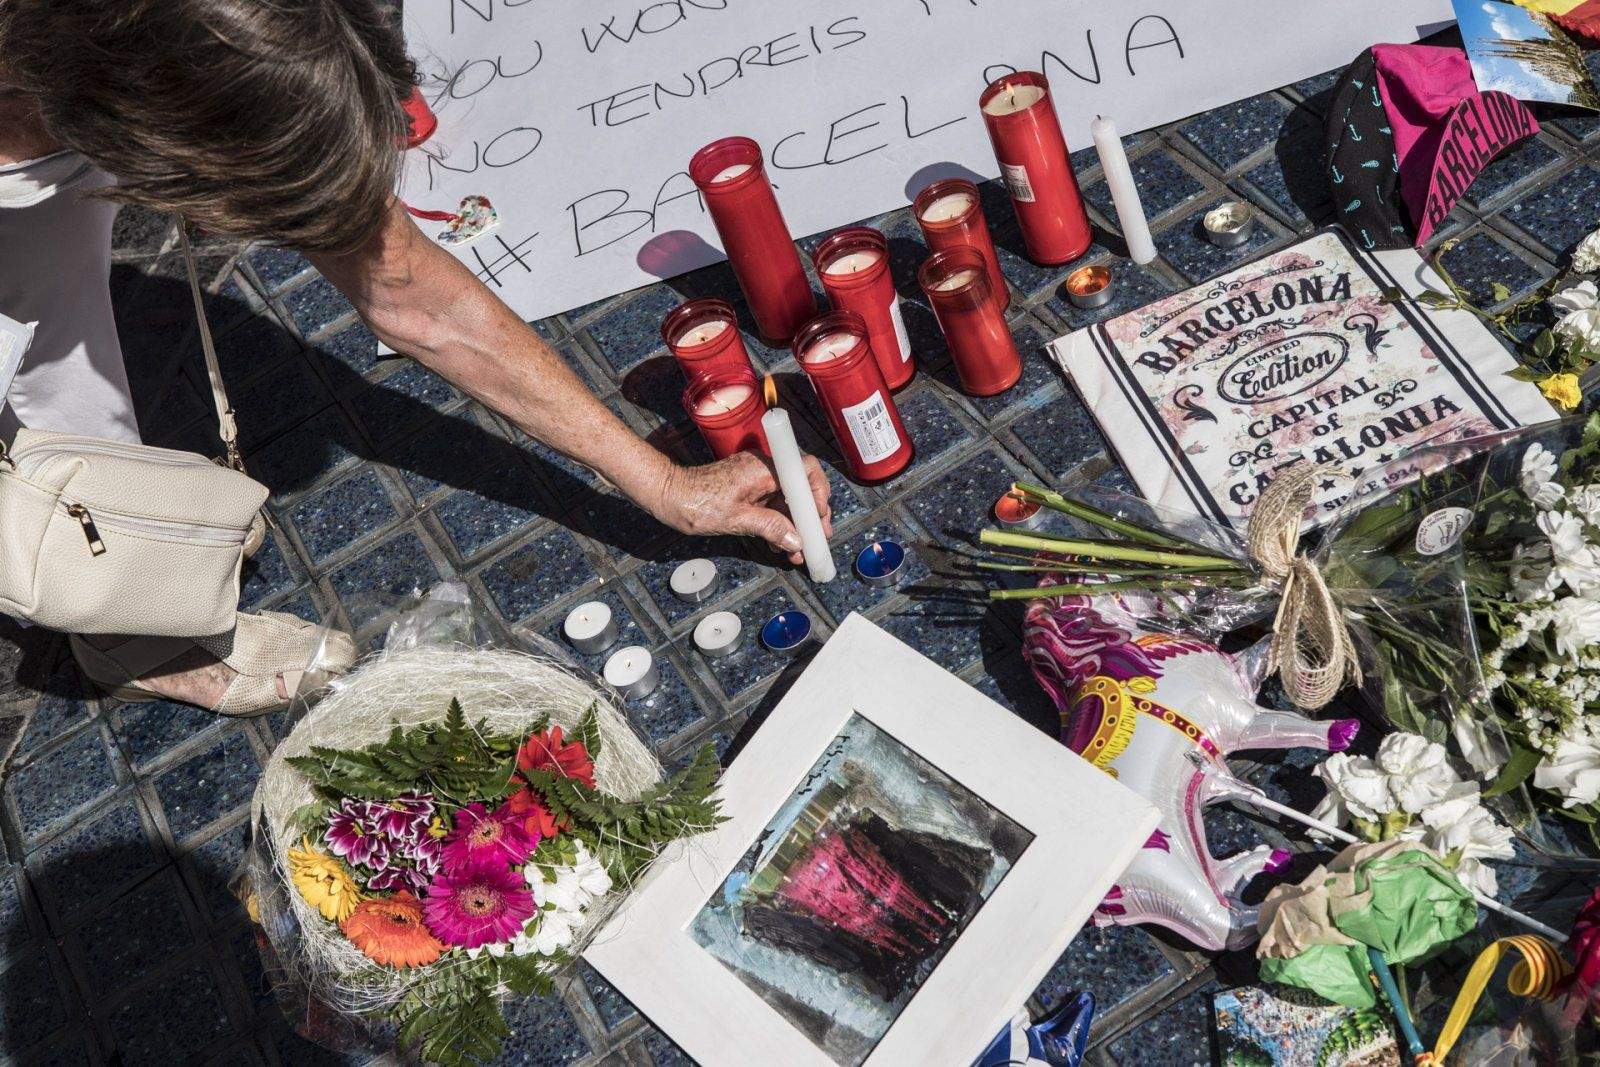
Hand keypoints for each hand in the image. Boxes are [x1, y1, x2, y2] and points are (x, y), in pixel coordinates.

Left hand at [650, 452, 832, 563]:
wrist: (668, 495)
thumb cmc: (695, 503)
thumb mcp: (737, 520)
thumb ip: (771, 528)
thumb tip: (796, 540)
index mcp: (764, 468)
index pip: (805, 470)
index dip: (818, 494)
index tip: (819, 520)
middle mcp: (763, 468)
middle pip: (799, 487)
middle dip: (810, 516)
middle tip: (817, 540)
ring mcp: (755, 478)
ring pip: (786, 499)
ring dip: (794, 524)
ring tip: (798, 551)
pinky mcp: (747, 488)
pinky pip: (772, 503)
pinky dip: (779, 522)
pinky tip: (781, 544)